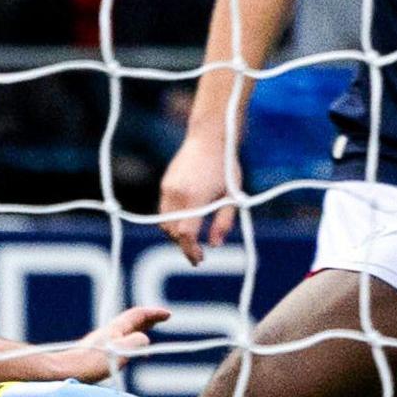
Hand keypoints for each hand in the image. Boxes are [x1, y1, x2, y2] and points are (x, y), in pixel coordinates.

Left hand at [64, 306, 170, 380]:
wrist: (64, 371)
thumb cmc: (90, 363)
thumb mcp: (120, 351)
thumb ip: (137, 343)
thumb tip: (144, 340)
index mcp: (115, 329)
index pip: (137, 315)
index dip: (153, 314)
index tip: (167, 315)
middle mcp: (107, 333)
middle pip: (130, 322)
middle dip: (146, 320)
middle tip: (159, 320)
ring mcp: (101, 343)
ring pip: (123, 333)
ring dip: (137, 331)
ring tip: (146, 334)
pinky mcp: (95, 354)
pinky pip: (117, 344)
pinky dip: (128, 344)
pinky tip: (127, 354)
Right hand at [158, 131, 237, 265]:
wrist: (209, 138)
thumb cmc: (225, 166)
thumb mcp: (232, 196)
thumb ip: (223, 222)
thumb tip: (215, 244)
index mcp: (195, 197)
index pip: (185, 234)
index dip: (190, 251)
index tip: (199, 259)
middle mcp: (176, 194)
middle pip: (173, 231)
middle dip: (183, 245)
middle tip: (197, 252)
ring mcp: (167, 189)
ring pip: (165, 223)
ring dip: (176, 234)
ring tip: (191, 237)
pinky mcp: (165, 185)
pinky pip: (164, 211)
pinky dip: (172, 221)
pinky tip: (186, 220)